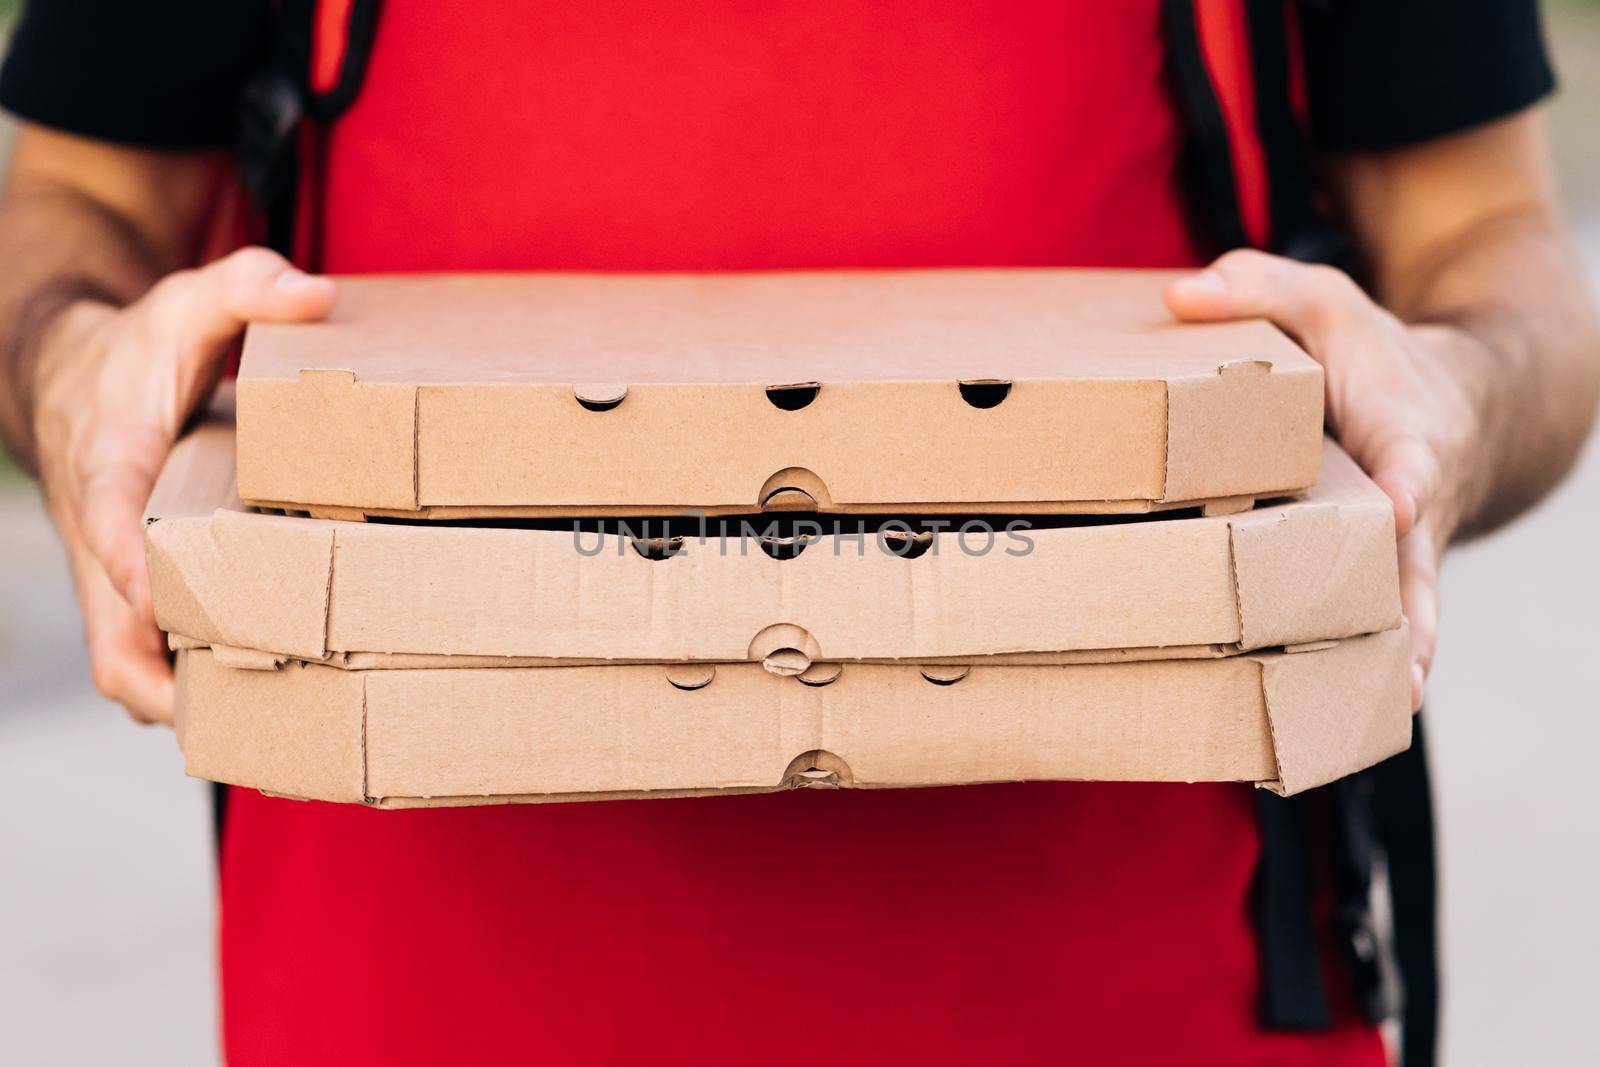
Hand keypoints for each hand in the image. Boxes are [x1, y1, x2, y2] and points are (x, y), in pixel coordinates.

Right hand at [30, 248, 336, 722]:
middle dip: (163, 683)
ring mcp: (111, 574)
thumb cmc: (134, 351)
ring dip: (181, 702)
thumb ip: (245, 290)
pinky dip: (187, 685)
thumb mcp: (184, 305)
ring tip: (271, 731)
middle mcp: (101, 535)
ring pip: (122, 662)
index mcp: (109, 464)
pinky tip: (263, 702)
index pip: (109, 523)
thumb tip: (319, 293)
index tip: (161, 600)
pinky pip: (146, 656)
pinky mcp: (131, 591)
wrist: (64, 377)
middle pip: (107, 635)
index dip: (131, 564)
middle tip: (247, 718)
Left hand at [1168, 250, 1491, 710]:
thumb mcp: (1326, 303)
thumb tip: (1177, 294)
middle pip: (1416, 569)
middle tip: (1401, 674)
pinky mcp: (1384, 579)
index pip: (1412, 462)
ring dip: (1394, 665)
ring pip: (1406, 615)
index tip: (1399, 513)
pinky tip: (1337, 728)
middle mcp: (1413, 507)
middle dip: (1410, 618)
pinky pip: (1380, 627)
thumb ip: (1260, 289)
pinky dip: (1370, 671)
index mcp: (1405, 436)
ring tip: (1370, 721)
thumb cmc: (1380, 357)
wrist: (1468, 405)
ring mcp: (1404, 553)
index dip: (1407, 488)